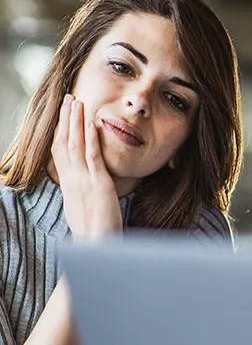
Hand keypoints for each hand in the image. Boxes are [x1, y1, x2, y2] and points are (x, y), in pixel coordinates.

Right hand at [51, 94, 121, 241]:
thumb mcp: (83, 207)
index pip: (60, 151)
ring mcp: (84, 180)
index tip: (63, 115)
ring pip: (75, 144)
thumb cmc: (93, 231)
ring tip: (77, 102)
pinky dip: (90, 138)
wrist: (96, 246)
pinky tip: (90, 123)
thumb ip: (82, 192)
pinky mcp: (98, 184)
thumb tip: (84, 186)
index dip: (60, 131)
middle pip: (64, 142)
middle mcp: (72, 179)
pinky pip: (92, 157)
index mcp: (68, 184)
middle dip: (65, 119)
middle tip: (68, 98)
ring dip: (75, 122)